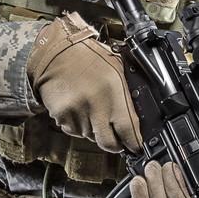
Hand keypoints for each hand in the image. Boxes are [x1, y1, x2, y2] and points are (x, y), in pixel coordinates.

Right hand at [27, 12, 141, 153]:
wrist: (57, 52)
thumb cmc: (90, 58)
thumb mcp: (117, 68)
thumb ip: (129, 93)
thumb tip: (140, 119)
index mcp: (116, 90)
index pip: (129, 130)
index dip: (134, 142)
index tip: (135, 145)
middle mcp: (97, 103)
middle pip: (109, 142)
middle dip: (115, 144)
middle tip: (116, 137)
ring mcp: (78, 111)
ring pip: (90, 136)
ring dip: (93, 129)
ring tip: (90, 108)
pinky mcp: (62, 116)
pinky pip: (74, 131)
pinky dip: (77, 124)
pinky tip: (77, 107)